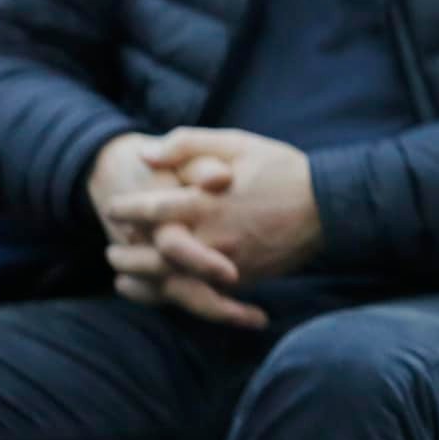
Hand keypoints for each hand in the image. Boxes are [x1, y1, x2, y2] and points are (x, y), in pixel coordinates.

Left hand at [103, 128, 320, 310]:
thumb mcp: (238, 143)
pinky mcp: (242, 279)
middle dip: (127, 254)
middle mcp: (211, 237)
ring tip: (123, 276)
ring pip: (171, 281)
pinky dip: (172, 296)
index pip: (151, 209)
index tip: (112, 206)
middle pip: (153, 255)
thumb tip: (147, 155)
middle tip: (110, 250)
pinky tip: (158, 292)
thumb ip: (190, 145)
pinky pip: (199, 294)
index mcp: (206, 202)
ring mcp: (226, 263)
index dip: (127, 208)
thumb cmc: (282, 169)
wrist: (328, 206)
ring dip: (142, 280)